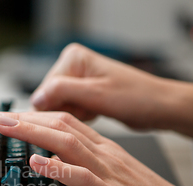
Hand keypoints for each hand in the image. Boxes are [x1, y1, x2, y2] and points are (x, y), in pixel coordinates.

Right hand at [30, 43, 192, 136]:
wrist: (158, 107)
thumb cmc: (135, 97)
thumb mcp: (96, 94)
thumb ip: (62, 92)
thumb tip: (36, 97)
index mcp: (72, 58)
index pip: (44, 90)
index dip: (56, 107)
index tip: (74, 112)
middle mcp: (72, 66)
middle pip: (49, 99)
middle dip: (67, 111)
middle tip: (89, 110)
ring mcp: (76, 80)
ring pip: (57, 108)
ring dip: (74, 116)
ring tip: (94, 110)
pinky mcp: (82, 93)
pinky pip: (68, 111)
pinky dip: (80, 116)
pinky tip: (95, 112)